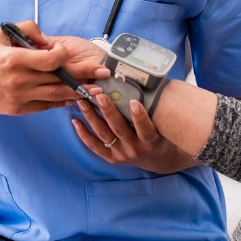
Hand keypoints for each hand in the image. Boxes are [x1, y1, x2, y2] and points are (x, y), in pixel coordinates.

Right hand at [0, 21, 107, 115]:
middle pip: (59, 78)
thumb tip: (49, 40)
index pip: (51, 59)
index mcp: (16, 60)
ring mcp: (20, 97)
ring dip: (80, 92)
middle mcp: (20, 80)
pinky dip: (62, 101)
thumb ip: (28, 28)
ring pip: (57, 95)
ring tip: (98, 89)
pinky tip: (76, 97)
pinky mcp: (19, 110)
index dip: (64, 54)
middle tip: (104, 72)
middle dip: (85, 75)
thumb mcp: (2, 34)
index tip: (67, 50)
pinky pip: (47, 105)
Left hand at [72, 88, 198, 174]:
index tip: (133, 101)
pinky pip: (95, 146)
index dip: (139, 116)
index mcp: (151, 141)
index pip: (146, 129)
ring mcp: (122, 154)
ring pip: (104, 134)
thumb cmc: (162, 135)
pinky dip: (83, 134)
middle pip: (120, 129)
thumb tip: (149, 80)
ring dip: (92, 117)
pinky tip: (75, 120)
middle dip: (109, 111)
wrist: (159, 160)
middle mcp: (136, 149)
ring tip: (82, 101)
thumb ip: (156, 108)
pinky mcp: (112, 158)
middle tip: (100, 95)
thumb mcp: (164, 125)